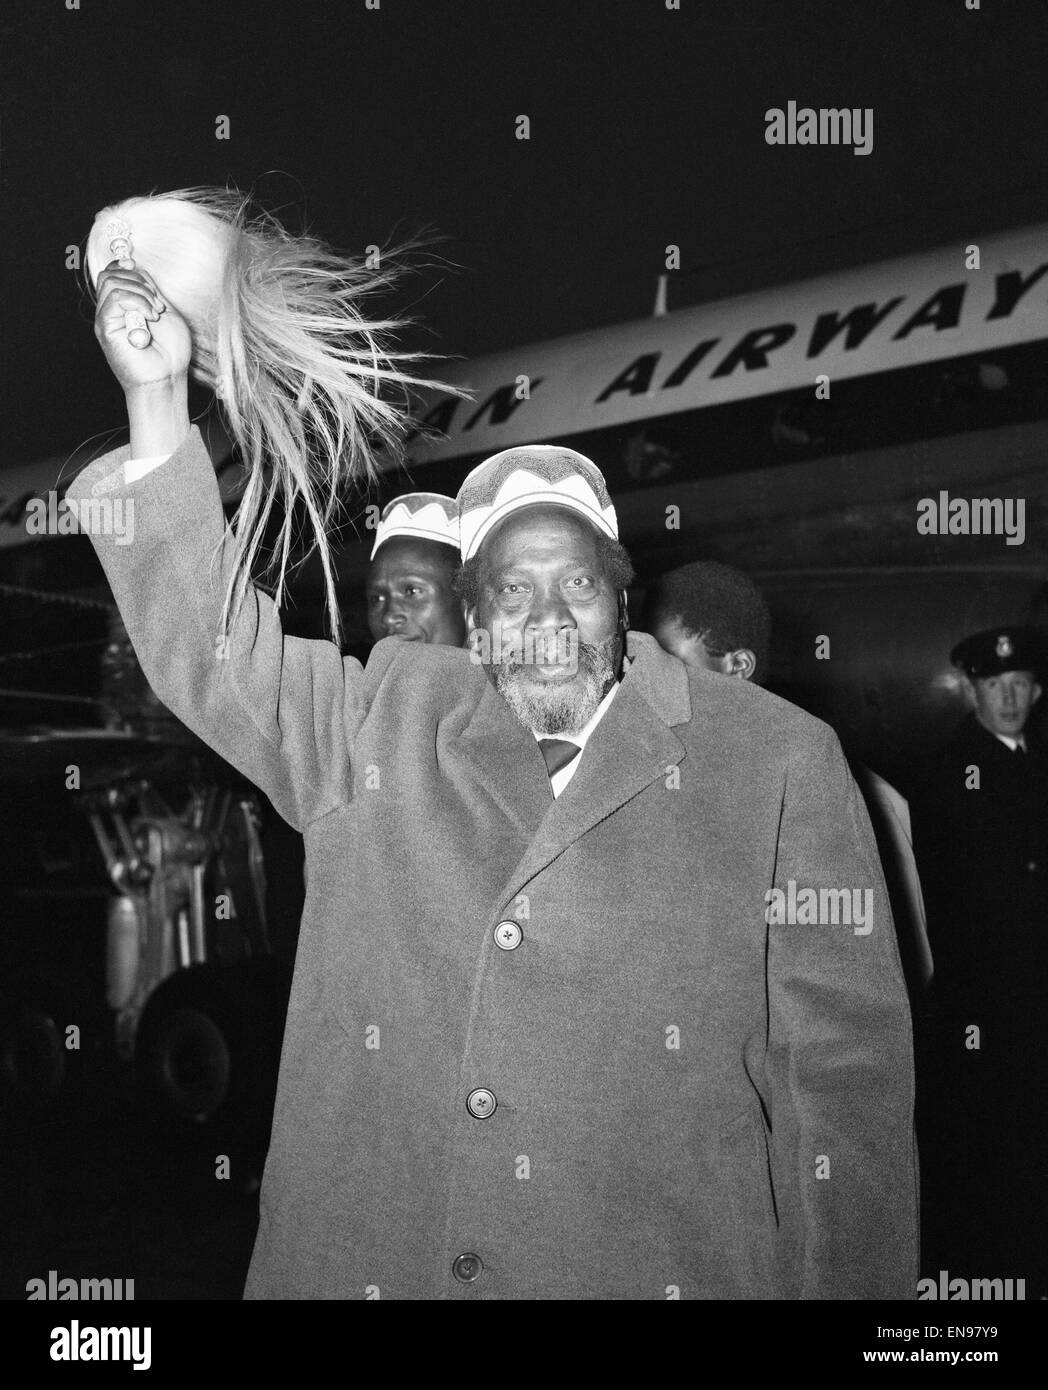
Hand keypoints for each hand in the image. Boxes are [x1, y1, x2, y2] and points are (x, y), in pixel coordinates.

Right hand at [93, 258, 191, 392]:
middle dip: (137, 280)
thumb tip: (134, 268)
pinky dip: (138, 301)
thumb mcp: (166, 312)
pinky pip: (115, 298)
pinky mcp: (106, 327)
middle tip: (157, 303)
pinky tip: (151, 317)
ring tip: (156, 313)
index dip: (121, 265)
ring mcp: (106, 319)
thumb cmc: (170, 352)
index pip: (111, 275)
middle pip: (108, 275)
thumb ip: (149, 291)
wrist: (167, 377)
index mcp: (124, 307)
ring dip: (141, 292)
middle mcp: (111, 312)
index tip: (136, 266)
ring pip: (111, 282)